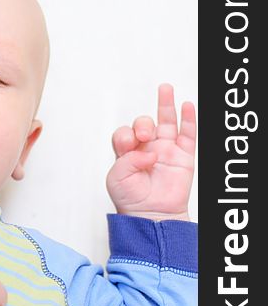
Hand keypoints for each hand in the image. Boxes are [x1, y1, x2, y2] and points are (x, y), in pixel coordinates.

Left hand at [106, 83, 195, 220]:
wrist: (150, 217)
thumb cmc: (130, 200)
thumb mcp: (117, 179)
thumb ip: (127, 161)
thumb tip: (148, 152)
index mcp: (127, 152)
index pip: (125, 133)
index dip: (126, 135)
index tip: (129, 146)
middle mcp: (146, 148)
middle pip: (144, 124)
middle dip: (142, 125)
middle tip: (144, 137)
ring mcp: (166, 150)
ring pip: (166, 122)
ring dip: (165, 104)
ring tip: (165, 89)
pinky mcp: (183, 157)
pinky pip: (188, 134)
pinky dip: (189, 119)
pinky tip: (186, 105)